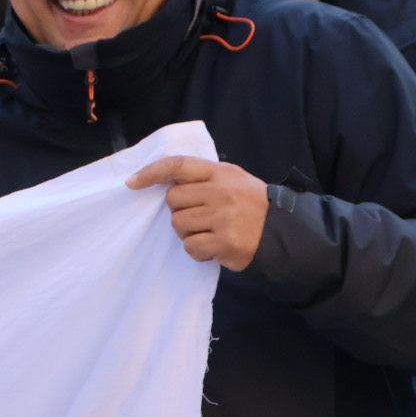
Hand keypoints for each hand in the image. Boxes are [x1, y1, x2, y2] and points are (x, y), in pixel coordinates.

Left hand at [126, 155, 268, 269]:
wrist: (283, 232)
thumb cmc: (251, 205)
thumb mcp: (233, 179)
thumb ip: (203, 177)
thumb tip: (164, 183)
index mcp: (221, 173)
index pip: (179, 165)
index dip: (152, 172)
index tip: (132, 182)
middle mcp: (221, 192)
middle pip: (173, 200)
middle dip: (180, 211)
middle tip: (200, 217)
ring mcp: (223, 217)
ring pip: (178, 225)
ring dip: (188, 233)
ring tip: (209, 232)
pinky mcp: (225, 242)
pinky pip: (191, 247)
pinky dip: (197, 251)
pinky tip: (213, 247)